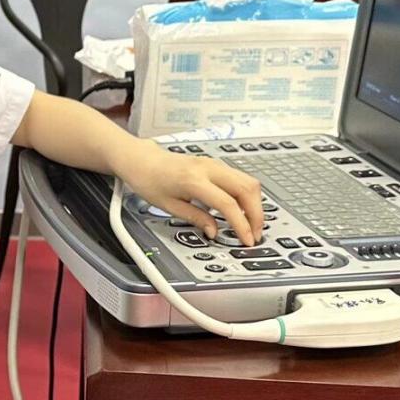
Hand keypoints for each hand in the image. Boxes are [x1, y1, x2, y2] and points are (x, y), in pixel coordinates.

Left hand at [119, 143, 265, 245]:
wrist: (143, 160)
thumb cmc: (149, 180)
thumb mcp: (168, 206)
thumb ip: (195, 218)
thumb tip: (214, 231)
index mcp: (193, 180)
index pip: (228, 204)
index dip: (241, 224)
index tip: (246, 239)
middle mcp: (208, 168)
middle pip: (246, 189)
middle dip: (256, 215)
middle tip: (253, 234)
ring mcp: (214, 163)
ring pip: (248, 181)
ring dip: (255, 204)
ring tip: (250, 224)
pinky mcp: (216, 164)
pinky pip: (240, 178)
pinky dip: (247, 195)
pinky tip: (243, 209)